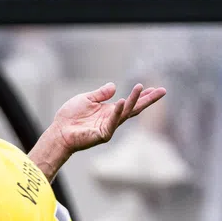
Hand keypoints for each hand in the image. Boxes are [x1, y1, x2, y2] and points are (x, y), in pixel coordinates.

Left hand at [48, 82, 165, 155]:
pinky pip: (112, 122)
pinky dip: (117, 112)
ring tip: (141, 88)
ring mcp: (109, 127)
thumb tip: (114, 86)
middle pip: (134, 109)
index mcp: (109, 111)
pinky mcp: (102, 135)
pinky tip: (122, 101)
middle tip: (163, 91)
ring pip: (126, 113)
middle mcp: (112, 119)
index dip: (142, 96)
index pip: (130, 103)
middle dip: (148, 100)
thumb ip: (101, 94)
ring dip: (134, 100)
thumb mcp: (86, 99)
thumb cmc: (70, 117)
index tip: (154, 88)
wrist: (58, 132)